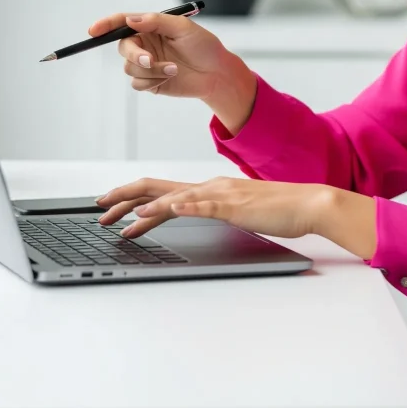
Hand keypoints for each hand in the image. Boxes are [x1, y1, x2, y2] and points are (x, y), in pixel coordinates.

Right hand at [88, 10, 231, 100]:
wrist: (216, 73)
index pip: (122, 23)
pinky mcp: (150, 82)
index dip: (105, 25)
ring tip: (174, 69)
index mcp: (150, 27)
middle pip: (122, 47)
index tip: (94, 30)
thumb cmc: (203, 46)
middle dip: (134, 54)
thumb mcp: (183, 27)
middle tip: (149, 60)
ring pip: (130, 68)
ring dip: (151, 70)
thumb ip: (156, 21)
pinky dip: (153, 81)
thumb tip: (131, 20)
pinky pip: (137, 84)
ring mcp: (146, 64)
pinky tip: (170, 76)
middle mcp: (145, 44)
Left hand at [95, 175, 334, 239]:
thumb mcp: (239, 211)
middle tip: (99, 209)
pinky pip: (200, 206)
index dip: (132, 195)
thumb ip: (217, 211)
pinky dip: (176, 208)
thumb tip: (197, 216)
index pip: (162, 190)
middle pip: (157, 189)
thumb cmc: (279, 209)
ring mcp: (220, 195)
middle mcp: (209, 187)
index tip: (110, 207)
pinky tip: (161, 212)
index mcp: (210, 189)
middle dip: (123, 198)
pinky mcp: (233, 205)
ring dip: (142, 208)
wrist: (308, 204)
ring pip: (172, 197)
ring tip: (118, 220)